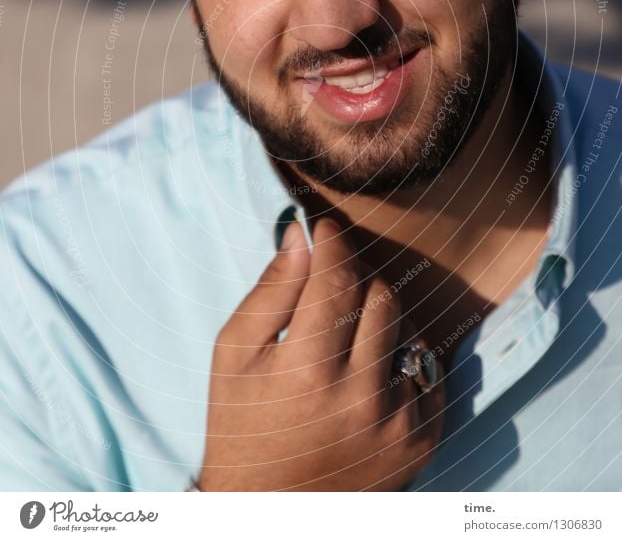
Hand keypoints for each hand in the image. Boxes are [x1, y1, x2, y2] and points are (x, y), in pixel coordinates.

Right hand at [198, 217, 443, 490]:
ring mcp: (398, 420)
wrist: (270, 508)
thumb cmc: (244, 422)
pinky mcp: (423, 437)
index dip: (334, 240)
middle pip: (380, 293)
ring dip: (379, 312)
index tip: (327, 228)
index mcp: (307, 370)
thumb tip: (301, 234)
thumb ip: (271, 289)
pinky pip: (426, 365)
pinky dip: (401, 352)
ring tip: (346, 331)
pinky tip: (369, 365)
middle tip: (332, 280)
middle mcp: (361, 395)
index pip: (338, 276)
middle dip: (356, 274)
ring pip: (408, 324)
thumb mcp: (234, 353)